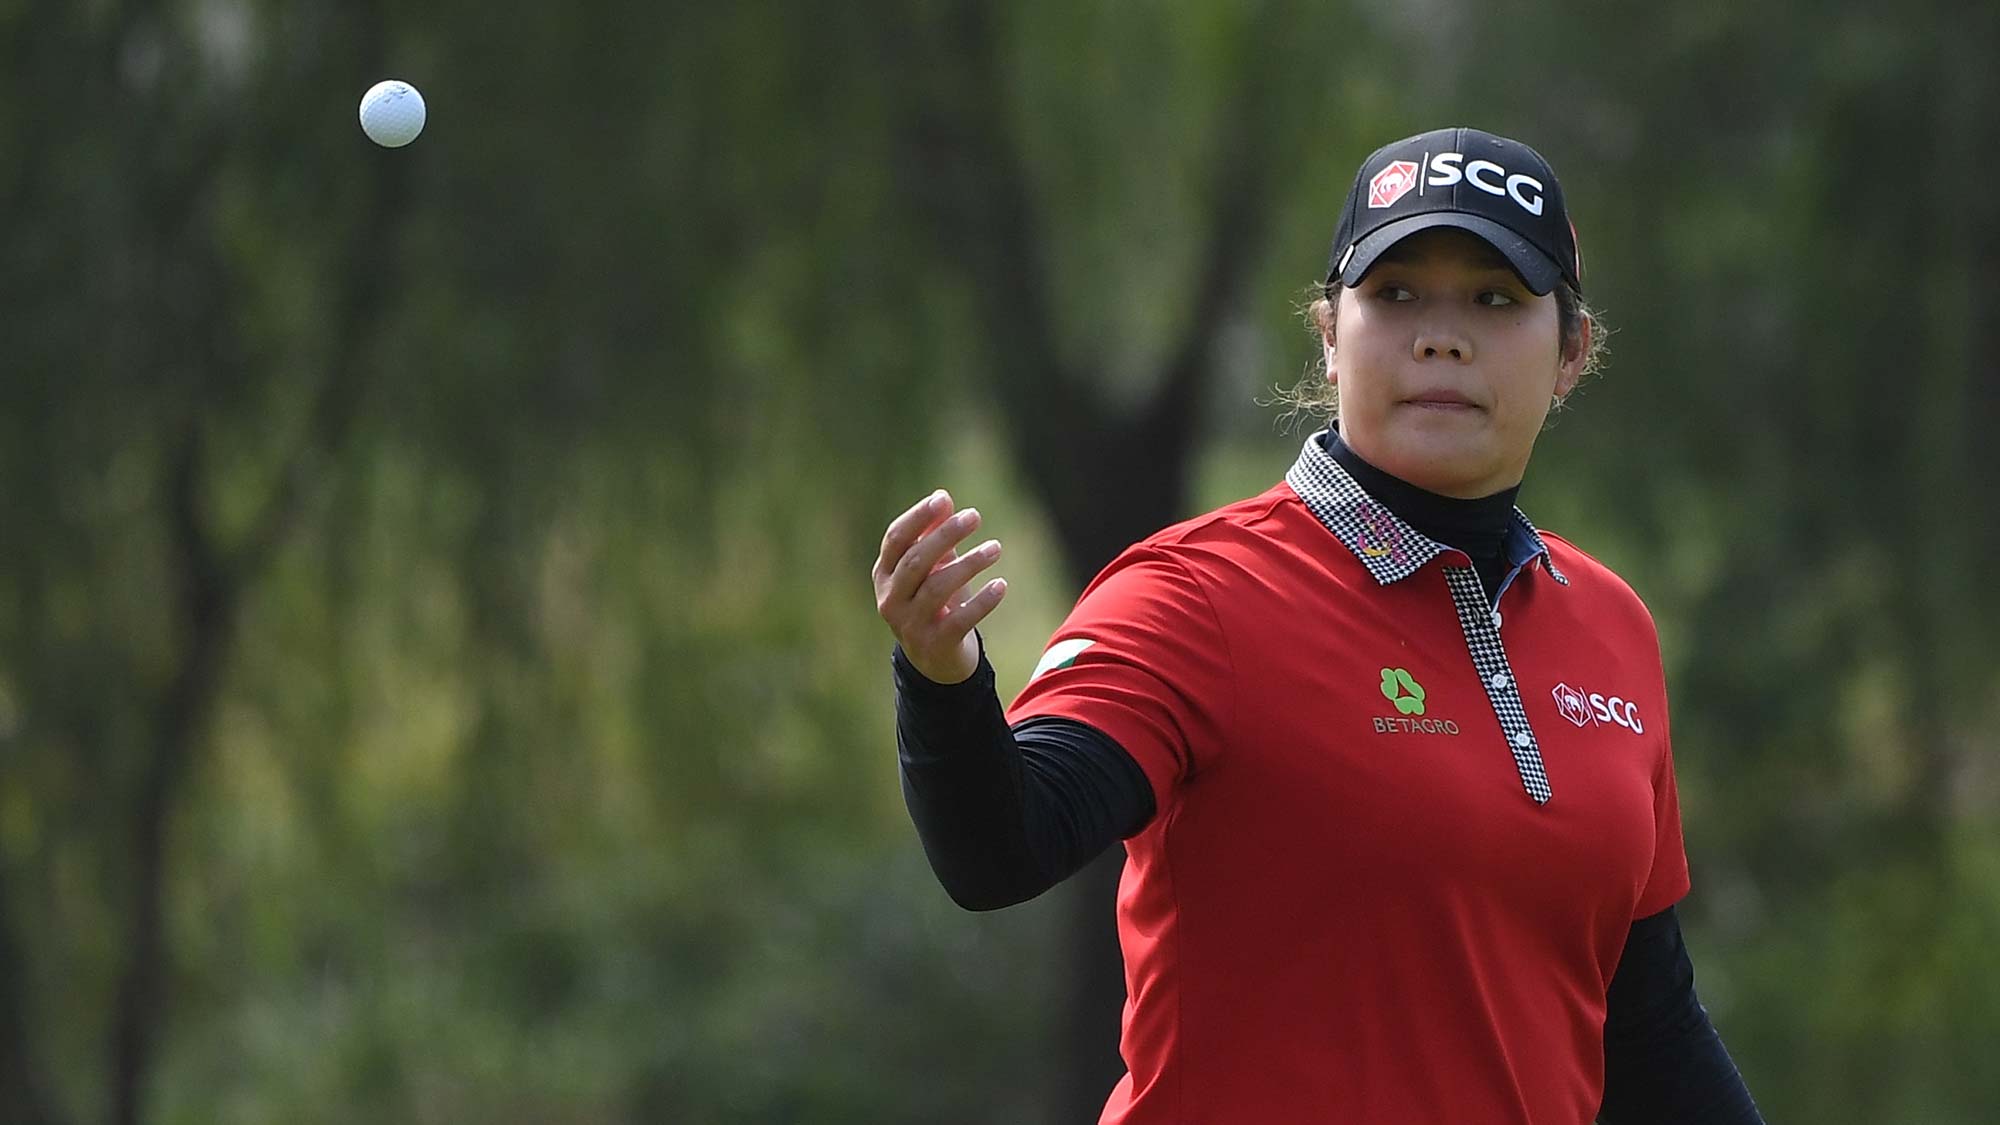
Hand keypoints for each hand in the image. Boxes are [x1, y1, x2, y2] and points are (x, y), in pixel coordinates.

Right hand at [873, 489, 1007, 683]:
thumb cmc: (935, 602)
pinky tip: (1001, 585)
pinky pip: (959, 620)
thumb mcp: (933, 568)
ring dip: (969, 564)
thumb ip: (935, 535)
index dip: (918, 517)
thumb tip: (943, 497)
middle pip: (916, 561)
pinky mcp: (934, 645)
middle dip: (946, 536)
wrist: (937, 660)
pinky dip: (982, 602)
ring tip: (996, 548)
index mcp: (885, 575)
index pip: (896, 539)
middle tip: (975, 516)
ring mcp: (910, 625)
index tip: (943, 499)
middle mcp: (891, 600)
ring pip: (937, 588)